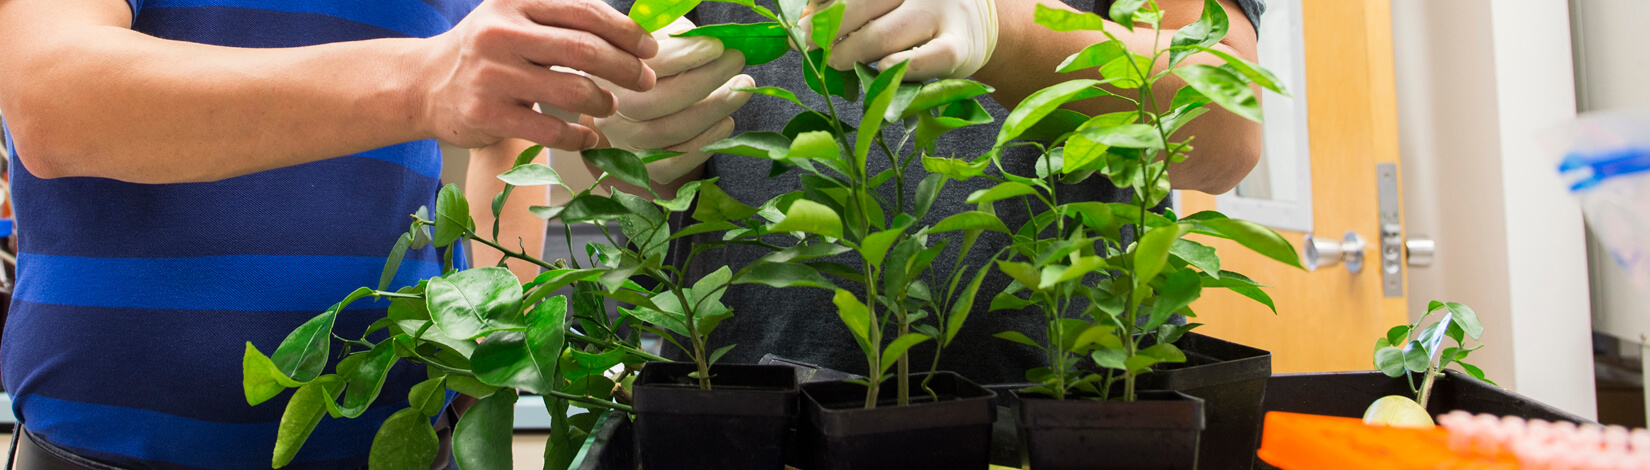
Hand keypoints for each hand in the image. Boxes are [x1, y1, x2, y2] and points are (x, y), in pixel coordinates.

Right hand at [417, 0, 658, 150]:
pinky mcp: (488, 114)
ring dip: (603, 101)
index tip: (648, 49)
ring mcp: (493, 75)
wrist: (424, 84)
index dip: (625, 32)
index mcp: (515, 2)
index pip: (585, 12)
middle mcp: (501, 34)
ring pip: (573, 91)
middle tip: (645, 80)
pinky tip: (591, 136)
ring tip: (610, 105)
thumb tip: (629, 33)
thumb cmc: (486, 51)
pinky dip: (581, 136)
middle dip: (625, 67)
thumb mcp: (515, 18)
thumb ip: (561, 19)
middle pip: (585, 50)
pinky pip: (552, 129)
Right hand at [589, 17, 752, 183]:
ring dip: (713, 109)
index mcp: (610, 73)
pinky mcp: (645, 170)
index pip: (645, 66)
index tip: (717, 47)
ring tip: (741, 90)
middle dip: (705, 80)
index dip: (684, 56)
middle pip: (657, 101)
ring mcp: (626, 143)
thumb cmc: (658, 68)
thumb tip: (701, 40)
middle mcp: (610, 111)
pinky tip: (727, 123)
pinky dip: (706, 142)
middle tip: (736, 62)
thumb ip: (674, 39)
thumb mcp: (660, 43)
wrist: (643, 111)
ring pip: (670, 131)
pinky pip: (676, 163)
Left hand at [804, 0, 997, 79]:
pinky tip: (878, 70)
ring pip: (886, 34)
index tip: (801, 18)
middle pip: (865, 4)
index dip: (825, 4)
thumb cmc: (919, 11)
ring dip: (852, 52)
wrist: (976, 23)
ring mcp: (944, 14)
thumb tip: (806, 17)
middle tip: (807, 44)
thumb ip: (854, 5)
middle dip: (830, 27)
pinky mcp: (959, 48)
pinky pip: (922, 61)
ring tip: (834, 61)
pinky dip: (895, 67)